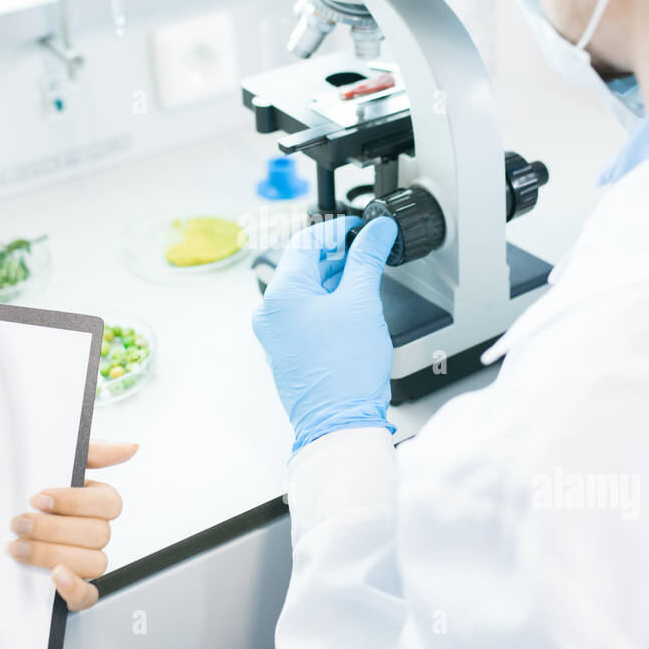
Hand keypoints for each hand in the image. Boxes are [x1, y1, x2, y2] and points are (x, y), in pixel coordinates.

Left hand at [6, 440, 137, 609]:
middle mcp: (95, 532)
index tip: (37, 498)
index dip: (74, 502)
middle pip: (98, 534)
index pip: (108, 503)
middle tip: (18, 523)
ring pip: (94, 562)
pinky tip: (56, 576)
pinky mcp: (72, 589)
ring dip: (53, 554)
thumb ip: (92, 452)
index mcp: (95, 502)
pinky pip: (88, 596)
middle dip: (52, 529)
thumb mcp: (53, 462)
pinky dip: (75, 588)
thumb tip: (131, 446)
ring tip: (17, 546)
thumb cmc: (25, 488)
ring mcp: (85, 561)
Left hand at [252, 215, 398, 452]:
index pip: (306, 242)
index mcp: (280, 295)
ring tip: (364, 271)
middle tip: (367, 246)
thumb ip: (368, 258)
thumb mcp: (361, 302)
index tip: (361, 226)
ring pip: (304, 290)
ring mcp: (276, 333)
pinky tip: (351, 301)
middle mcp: (270, 312)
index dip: (337, 228)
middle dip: (336, 252)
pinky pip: (304, 313)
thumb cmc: (346, 371)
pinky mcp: (288, 349)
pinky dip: (326, 300)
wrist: (341, 423)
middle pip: (303, 265)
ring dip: (333, 276)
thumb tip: (377, 230)